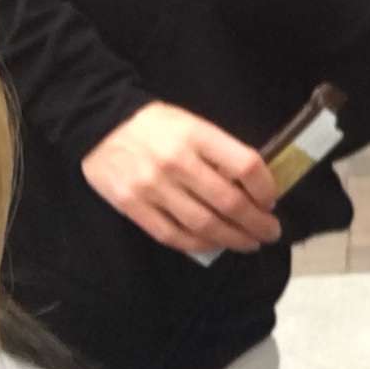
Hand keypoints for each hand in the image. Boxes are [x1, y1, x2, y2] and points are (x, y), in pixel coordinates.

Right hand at [80, 101, 280, 256]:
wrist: (98, 123)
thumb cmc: (155, 125)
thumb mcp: (192, 123)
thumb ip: (219, 151)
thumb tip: (253, 185)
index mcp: (196, 135)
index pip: (245, 166)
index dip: (266, 188)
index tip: (271, 200)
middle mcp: (177, 162)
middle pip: (229, 202)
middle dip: (257, 222)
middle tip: (270, 231)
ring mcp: (153, 187)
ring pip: (204, 224)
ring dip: (233, 239)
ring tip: (249, 243)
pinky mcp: (133, 206)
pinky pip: (173, 235)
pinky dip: (199, 245)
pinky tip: (214, 245)